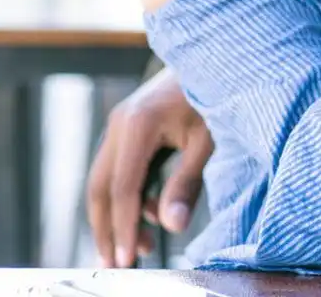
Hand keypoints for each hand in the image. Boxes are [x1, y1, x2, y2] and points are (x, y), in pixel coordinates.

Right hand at [86, 73, 212, 267]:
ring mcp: (121, 125)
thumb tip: (171, 227)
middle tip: (116, 266)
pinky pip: (121, 170)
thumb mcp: (209, 141)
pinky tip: (153, 216)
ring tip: (141, 249)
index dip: (124, 227)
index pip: (123, 188)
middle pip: (101, 188)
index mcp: (138, 124)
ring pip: (107, 181)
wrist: (218, 54)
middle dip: (108, 229)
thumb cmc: (219, 94)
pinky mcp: (131, 129)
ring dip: (119, 216)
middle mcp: (120, 124)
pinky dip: (132, 197)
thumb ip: (188, 183)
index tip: (126, 260)